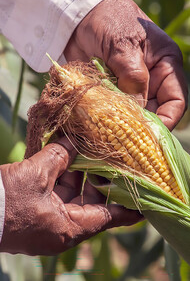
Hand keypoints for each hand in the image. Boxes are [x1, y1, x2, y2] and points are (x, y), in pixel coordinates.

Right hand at [0, 137, 141, 254]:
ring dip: (79, 174)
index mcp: (70, 227)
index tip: (146, 200)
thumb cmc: (5, 202)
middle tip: (112, 160)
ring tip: (88, 152)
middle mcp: (63, 228)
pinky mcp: (38, 212)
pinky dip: (63, 177)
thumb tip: (73, 141)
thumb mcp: (36, 175)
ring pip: (74, 195)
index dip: (130, 207)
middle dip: (100, 180)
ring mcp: (50, 221)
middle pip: (93, 203)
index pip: (111, 217)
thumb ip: (59, 157)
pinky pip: (58, 194)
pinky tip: (66, 157)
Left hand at [64, 0, 187, 130]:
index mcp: (165, 66)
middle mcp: (151, 81)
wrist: (79, 19)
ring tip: (110, 137)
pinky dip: (107, 121)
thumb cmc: (108, 21)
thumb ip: (133, 76)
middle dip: (142, 128)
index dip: (167, 121)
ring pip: (133, 116)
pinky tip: (98, 128)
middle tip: (125, 143)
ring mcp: (130, 88)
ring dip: (122, 127)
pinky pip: (114, 112)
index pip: (176, 101)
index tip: (150, 136)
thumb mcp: (123, 44)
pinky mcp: (111, 93)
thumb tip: (136, 110)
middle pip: (154, 113)